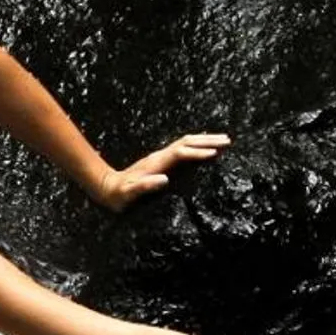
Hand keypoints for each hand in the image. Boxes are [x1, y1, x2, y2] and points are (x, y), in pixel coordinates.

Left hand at [97, 134, 232, 209]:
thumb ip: (145, 186)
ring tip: (224, 140)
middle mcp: (160, 156)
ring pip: (186, 143)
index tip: (215, 153)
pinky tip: (206, 148)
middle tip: (228, 141)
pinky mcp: (162, 161)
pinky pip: (183, 149)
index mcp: (156, 163)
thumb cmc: (120, 194)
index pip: (181, 154)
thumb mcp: (130, 193)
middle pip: (186, 143)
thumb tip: (164, 179)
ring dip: (205, 140)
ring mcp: (161, 157)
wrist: (108, 187)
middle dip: (207, 141)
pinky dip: (197, 146)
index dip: (197, 153)